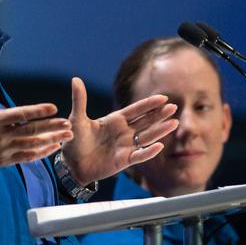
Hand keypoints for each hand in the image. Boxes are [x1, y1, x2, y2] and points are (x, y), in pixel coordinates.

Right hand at [0, 67, 72, 169]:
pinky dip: (42, 153)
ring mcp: (5, 150)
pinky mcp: (6, 160)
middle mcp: (1, 136)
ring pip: (33, 145)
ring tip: (68, 135)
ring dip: (52, 140)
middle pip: (30, 131)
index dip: (37, 111)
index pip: (19, 114)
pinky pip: (28, 157)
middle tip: (68, 122)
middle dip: (51, 127)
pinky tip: (55, 147)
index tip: (53, 107)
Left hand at [60, 77, 177, 184]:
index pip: (136, 110)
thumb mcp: (76, 119)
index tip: (163, 98)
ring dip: (160, 130)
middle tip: (174, 107)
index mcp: (115, 120)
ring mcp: (126, 146)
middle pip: (146, 121)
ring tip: (174, 123)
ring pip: (147, 137)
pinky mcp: (124, 161)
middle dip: (159, 114)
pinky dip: (149, 152)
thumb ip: (80, 100)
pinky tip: (159, 146)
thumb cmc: (74, 141)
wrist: (71, 165)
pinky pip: (139, 156)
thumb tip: (76, 79)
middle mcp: (124, 132)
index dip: (149, 104)